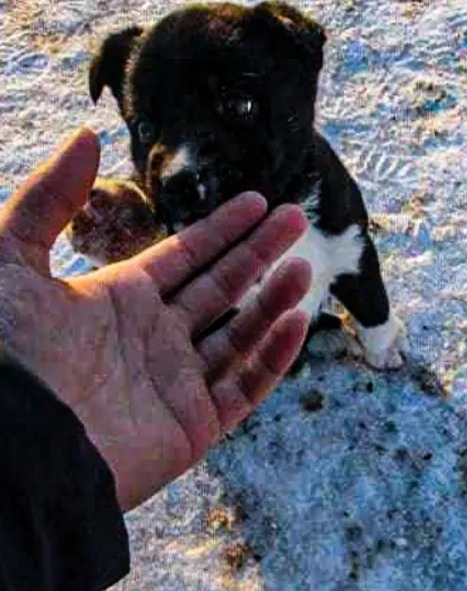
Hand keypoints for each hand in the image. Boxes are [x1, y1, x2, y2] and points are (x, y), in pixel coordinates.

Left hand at [0, 127, 312, 510]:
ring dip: (275, 300)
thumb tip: (87, 135)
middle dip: (261, 252)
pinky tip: (295, 320)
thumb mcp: (7, 260)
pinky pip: (246, 385)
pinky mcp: (194, 427)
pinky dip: (274, 356)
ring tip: (303, 268)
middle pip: (223, 287)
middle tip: (297, 219)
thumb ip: (48, 199)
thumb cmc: (3, 355)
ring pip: (242, 334)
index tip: (258, 201)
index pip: (185, 257)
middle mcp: (153, 340)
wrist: (11, 445)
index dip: (222, 228)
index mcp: (117, 301)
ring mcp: (176, 384)